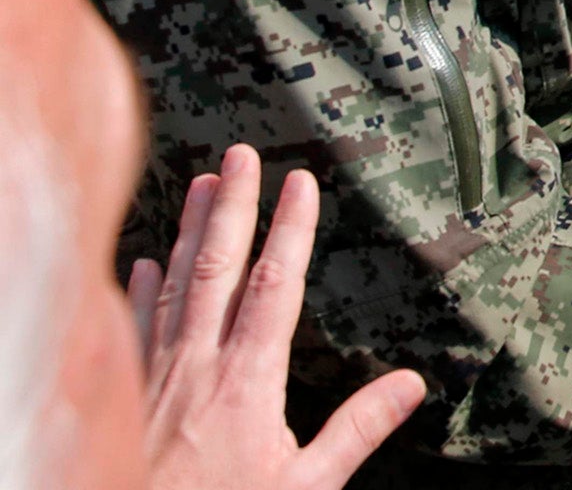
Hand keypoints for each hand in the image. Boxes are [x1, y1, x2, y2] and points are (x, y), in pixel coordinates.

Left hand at [132, 146, 426, 489]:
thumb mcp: (304, 487)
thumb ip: (355, 432)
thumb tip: (410, 386)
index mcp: (247, 382)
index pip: (273, 286)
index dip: (290, 230)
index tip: (300, 182)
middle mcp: (196, 366)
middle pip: (216, 267)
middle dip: (232, 205)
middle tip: (241, 153)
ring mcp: (152, 378)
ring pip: (172, 286)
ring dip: (186, 230)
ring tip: (199, 183)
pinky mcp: (123, 396)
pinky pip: (132, 327)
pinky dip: (138, 290)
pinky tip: (143, 264)